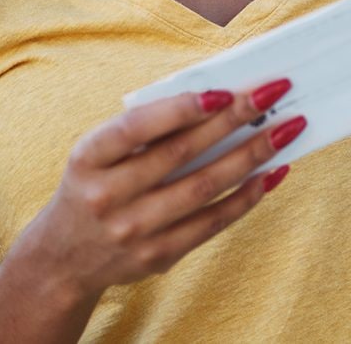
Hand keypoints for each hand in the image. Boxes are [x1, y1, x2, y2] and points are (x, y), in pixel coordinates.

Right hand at [6, 80, 305, 299]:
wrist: (64, 259)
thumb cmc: (94, 185)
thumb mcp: (98, 154)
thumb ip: (144, 130)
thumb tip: (218, 100)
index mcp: (87, 158)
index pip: (136, 127)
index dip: (181, 108)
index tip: (225, 91)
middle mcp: (107, 196)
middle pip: (181, 154)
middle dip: (233, 120)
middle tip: (274, 94)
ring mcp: (133, 230)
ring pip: (205, 188)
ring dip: (252, 156)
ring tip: (287, 131)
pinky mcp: (158, 256)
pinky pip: (213, 222)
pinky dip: (247, 196)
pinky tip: (272, 173)